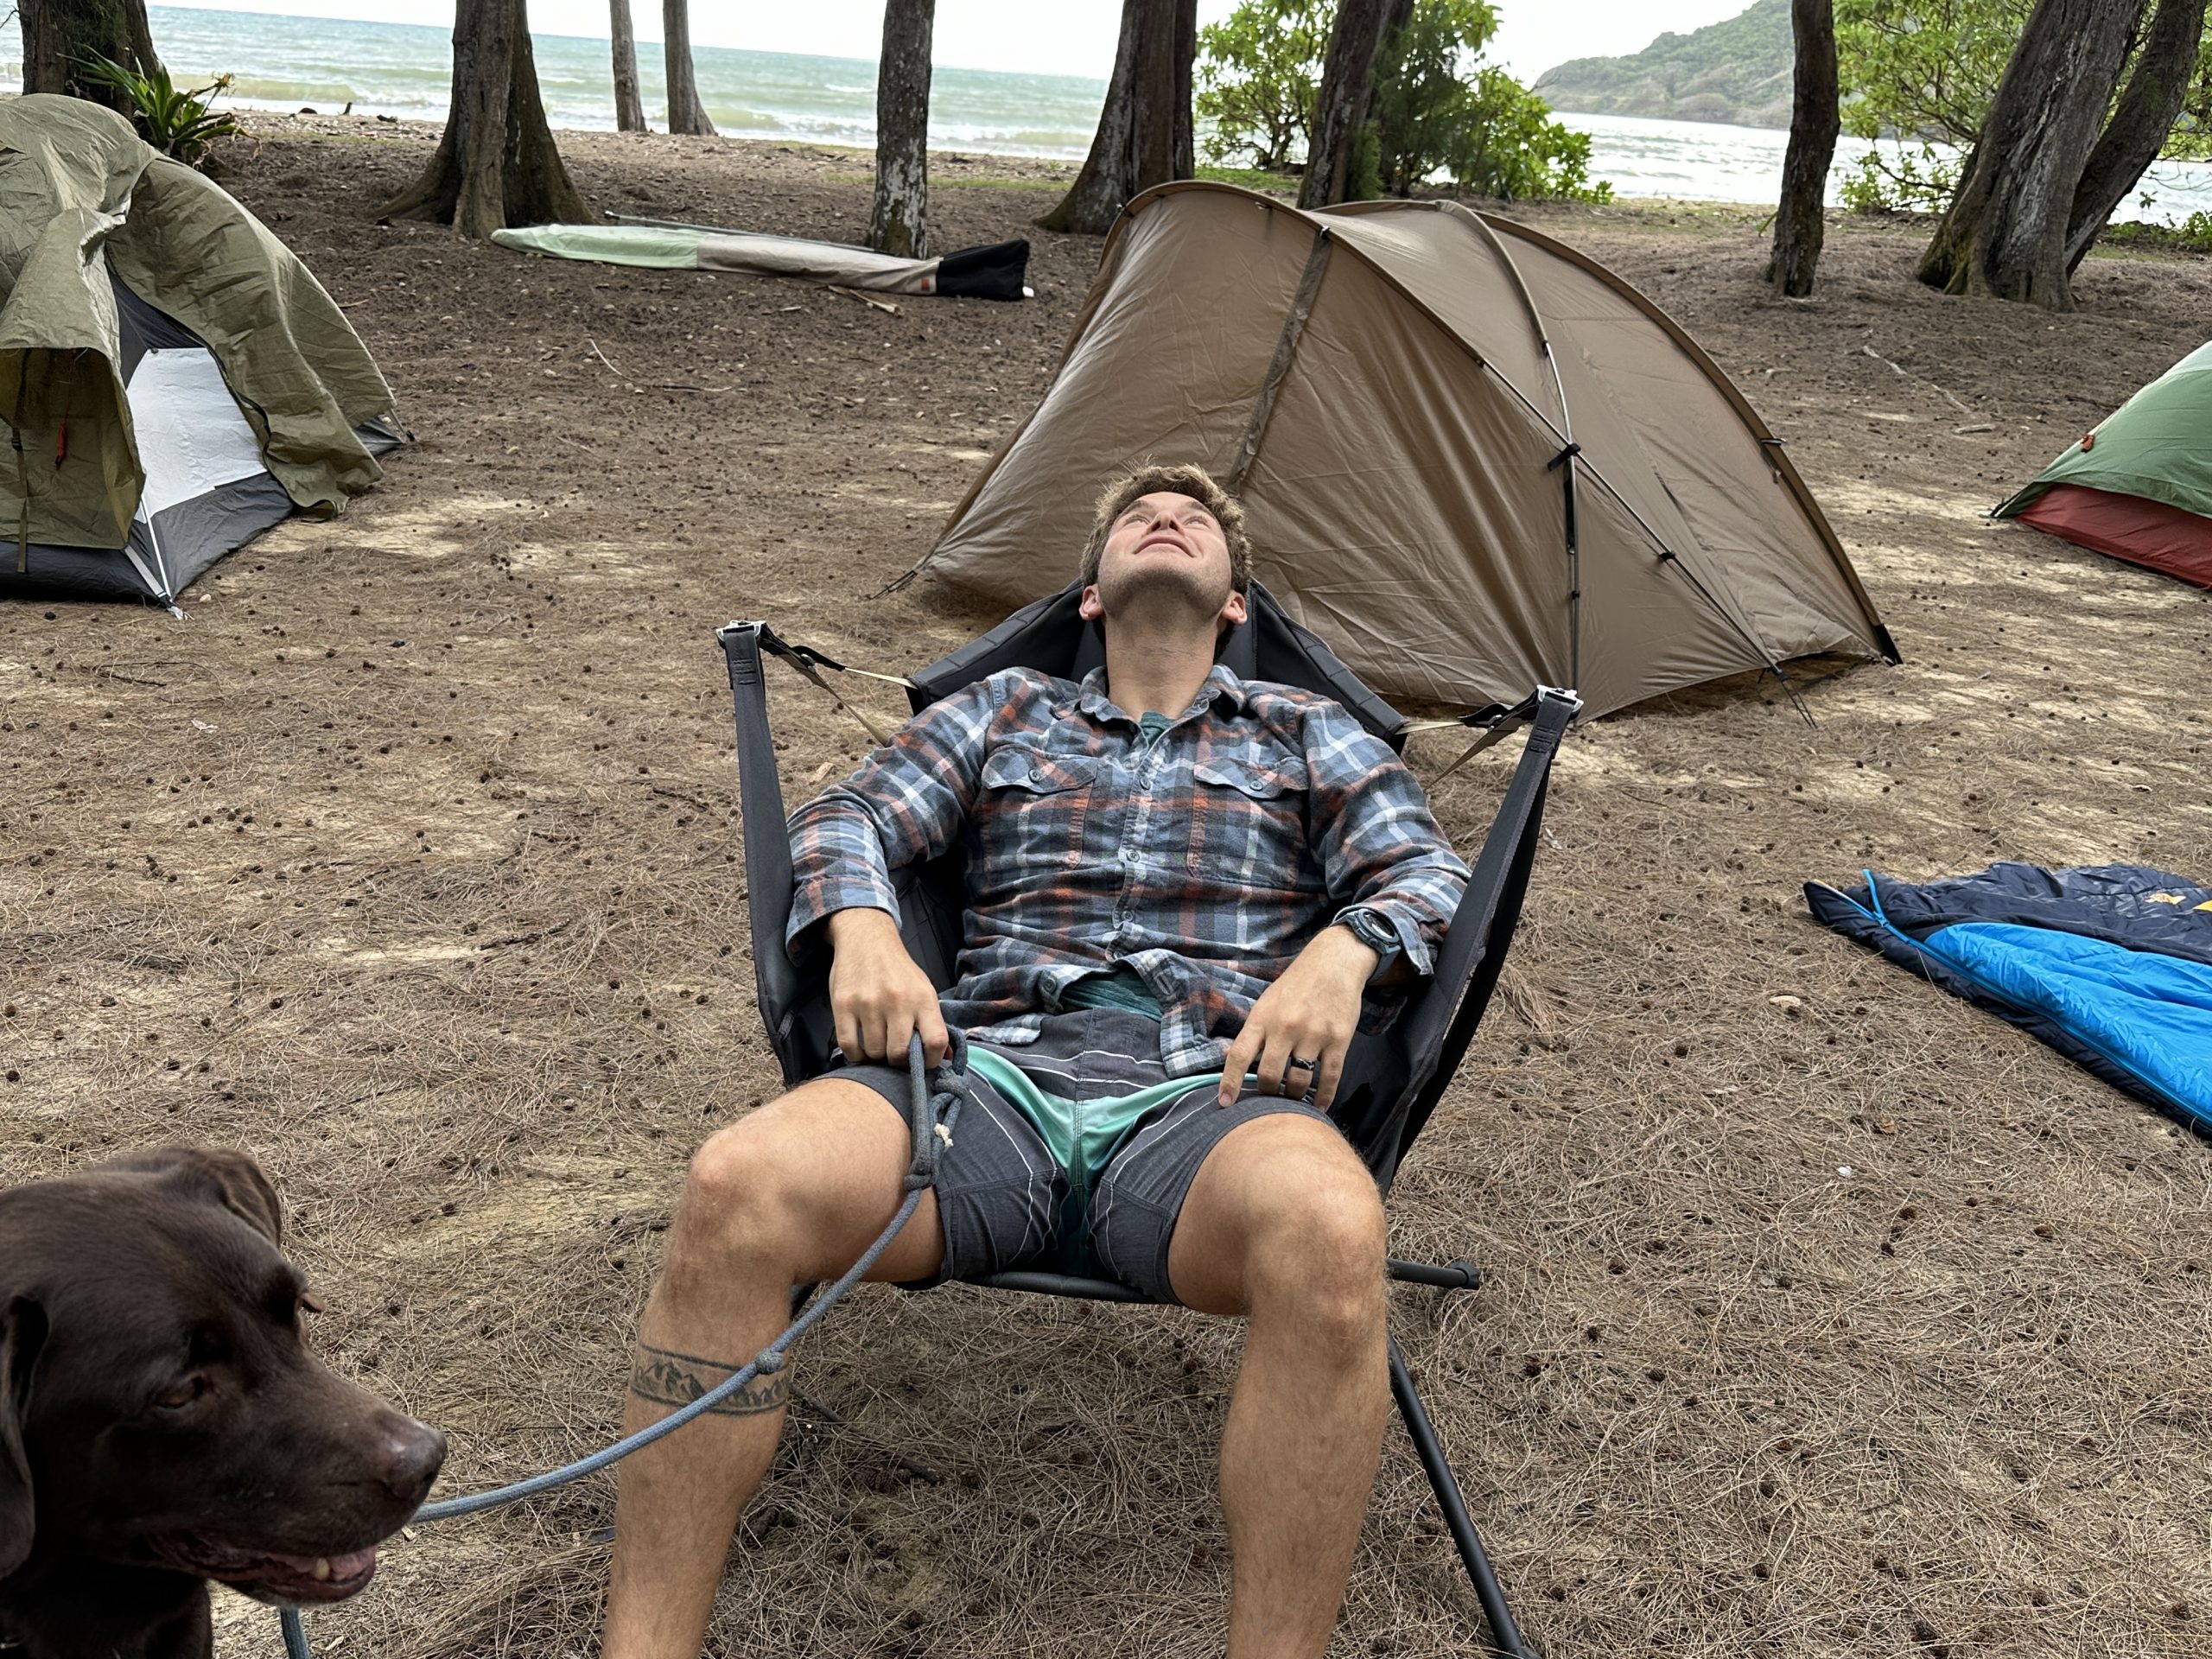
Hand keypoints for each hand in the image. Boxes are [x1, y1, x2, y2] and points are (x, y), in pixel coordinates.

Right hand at [826, 908, 948, 1065]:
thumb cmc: (898, 970)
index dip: (932, 1060)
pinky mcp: (844, 1005)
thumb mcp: (923, 989)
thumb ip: (933, 1022)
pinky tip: (861, 1050)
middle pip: (900, 1053)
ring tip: (878, 1047)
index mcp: (923, 998)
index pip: (936, 1041)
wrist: (866, 939)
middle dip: (898, 1061)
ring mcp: (869, 1003)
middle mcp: (898, 1001)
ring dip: (876, 1057)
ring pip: (874, 1052)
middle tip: (895, 1055)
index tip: (924, 1063)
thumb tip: (946, 1058)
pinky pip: (849, 1046)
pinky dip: (856, 1056)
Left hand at [1216, 925, 1377, 1114]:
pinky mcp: (1339, 1040)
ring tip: (1293, 1099)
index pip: (1239, 1056)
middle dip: (1268, 1094)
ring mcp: (1313, 1034)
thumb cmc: (1296, 985)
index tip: (1224, 1103)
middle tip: (1270, 1099)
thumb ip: (1256, 1033)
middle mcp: (1285, 1027)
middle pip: (1270, 1076)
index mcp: (1262, 1018)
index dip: (1229, 1082)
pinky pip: (1330, 1078)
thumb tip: (1241, 1068)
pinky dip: (1324, 1098)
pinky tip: (1319, 1107)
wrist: (1334, 962)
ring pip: (1299, 1082)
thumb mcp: (1266, 1003)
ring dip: (1294, 1097)